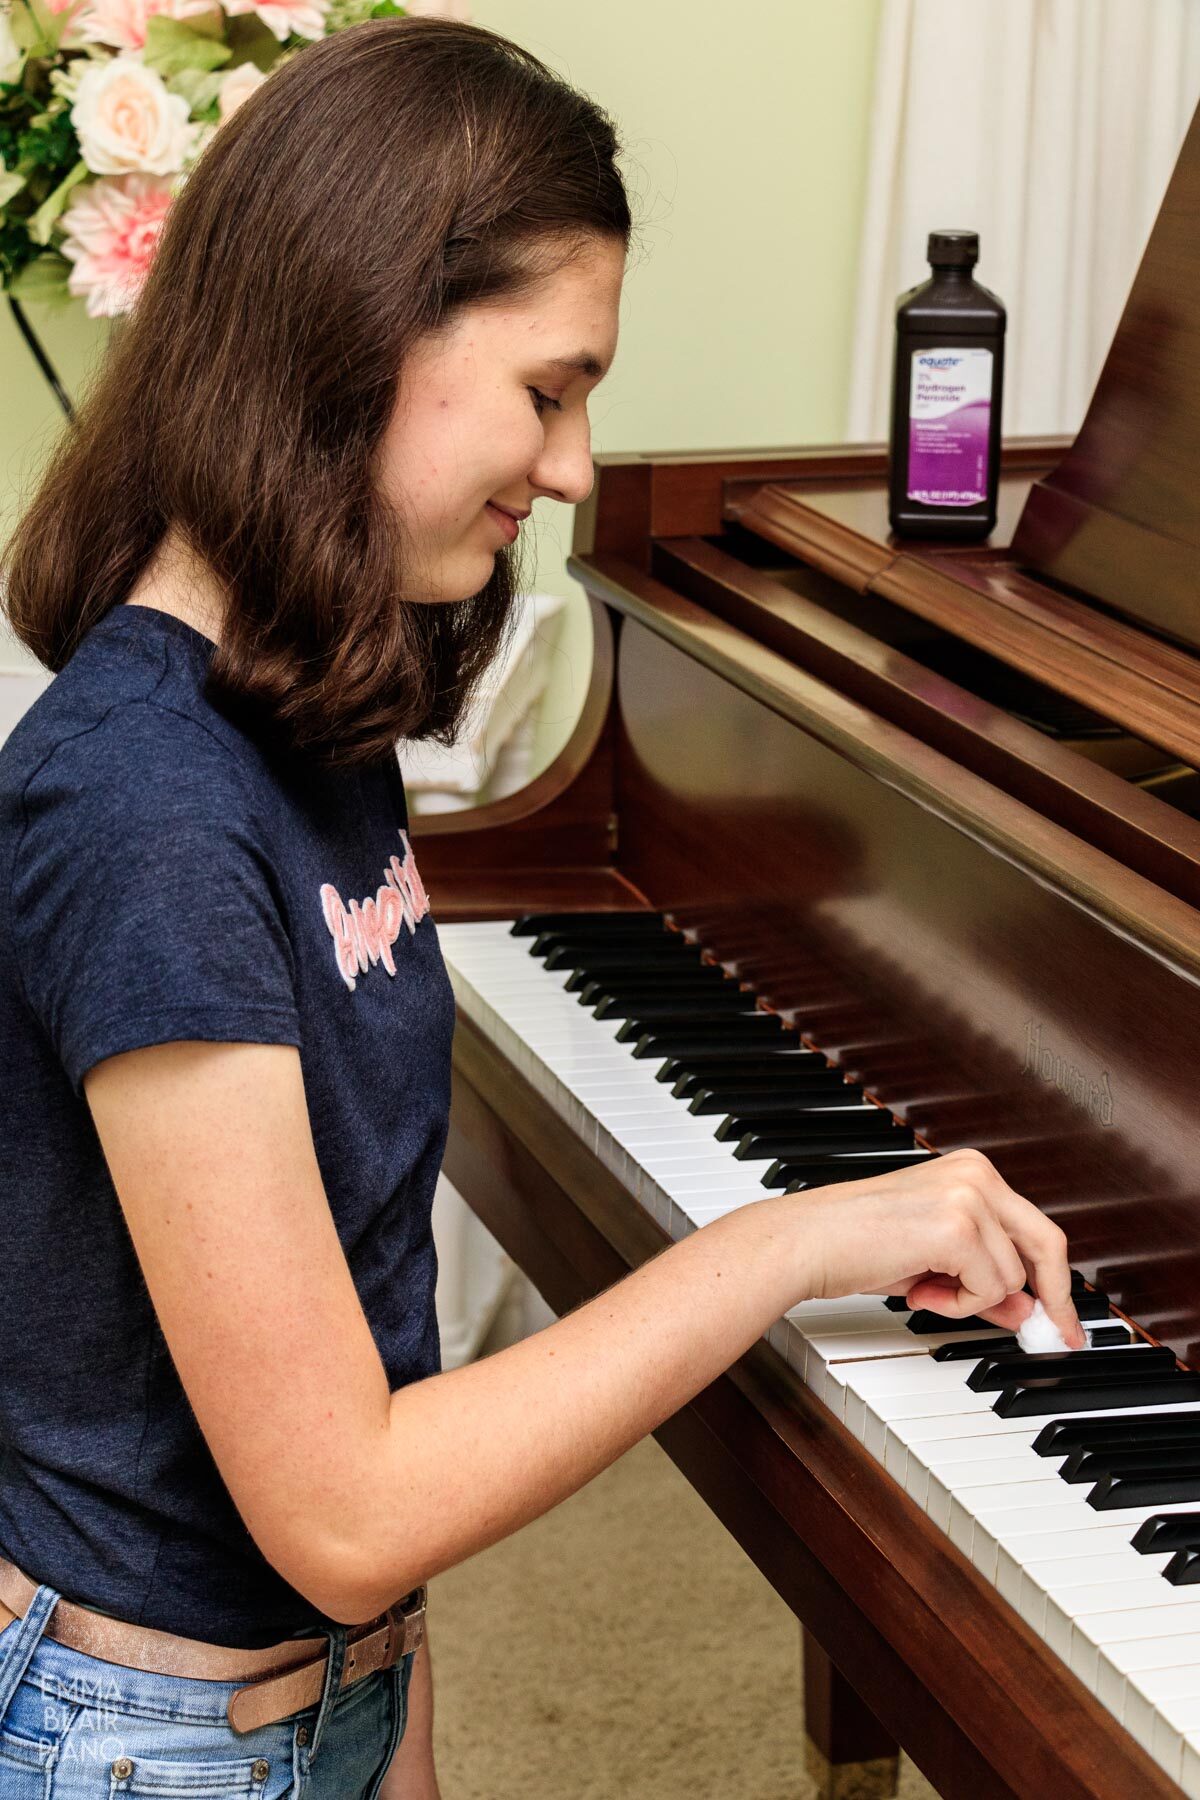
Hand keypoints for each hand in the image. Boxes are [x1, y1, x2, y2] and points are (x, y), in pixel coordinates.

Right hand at [795, 1147, 1084, 1347]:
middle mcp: (977, 1175)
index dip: (1053, 1280)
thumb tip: (1026, 1312)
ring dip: (971, 1300)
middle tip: (1056, 1337)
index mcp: (972, 1172)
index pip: (1035, 1228)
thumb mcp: (933, 1264)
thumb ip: (983, 1281)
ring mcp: (969, 1197)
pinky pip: (988, 1290)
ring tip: (924, 1289)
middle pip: (1048, 1244)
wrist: (809, 1243)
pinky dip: (957, 1305)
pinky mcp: (959, 1227)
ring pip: (1012, 1278)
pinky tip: (919, 1290)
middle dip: (1053, 1298)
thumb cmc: (855, 1245)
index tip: (1063, 1318)